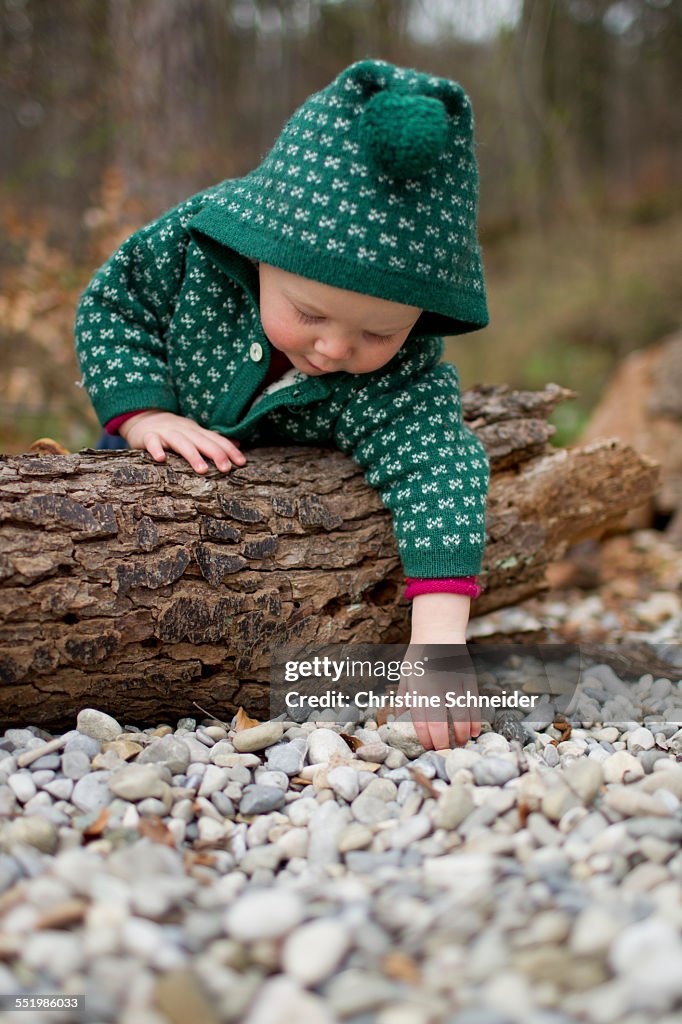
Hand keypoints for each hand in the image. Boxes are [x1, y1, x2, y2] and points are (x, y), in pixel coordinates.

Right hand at [119, 410, 245, 473]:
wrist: (142, 418)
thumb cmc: (173, 431)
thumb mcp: (194, 433)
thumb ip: (213, 439)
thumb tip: (237, 444)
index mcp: (195, 431)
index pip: (215, 439)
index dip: (229, 450)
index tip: (242, 463)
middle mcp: (183, 430)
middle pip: (201, 441)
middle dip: (215, 453)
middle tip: (226, 469)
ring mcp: (165, 432)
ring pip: (180, 442)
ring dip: (192, 455)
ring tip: (202, 470)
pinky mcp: (147, 436)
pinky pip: (151, 442)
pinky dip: (156, 449)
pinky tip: (161, 459)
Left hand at [397, 641, 480, 749]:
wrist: (438, 632)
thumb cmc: (419, 657)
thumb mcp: (406, 675)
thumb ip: (403, 699)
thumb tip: (398, 721)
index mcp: (418, 687)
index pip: (421, 720)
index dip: (425, 738)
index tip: (428, 747)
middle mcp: (436, 686)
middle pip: (440, 722)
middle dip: (442, 741)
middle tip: (444, 750)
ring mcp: (454, 683)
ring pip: (461, 715)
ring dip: (462, 734)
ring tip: (460, 743)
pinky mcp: (469, 679)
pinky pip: (474, 704)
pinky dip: (475, 720)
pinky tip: (474, 732)